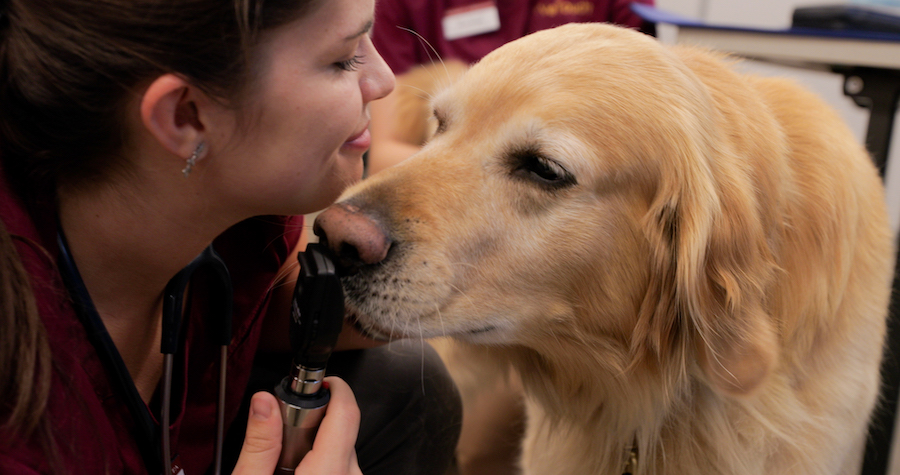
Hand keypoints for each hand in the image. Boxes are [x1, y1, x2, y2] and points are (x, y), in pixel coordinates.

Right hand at [231, 377, 362, 474]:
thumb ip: (259, 444)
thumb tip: (264, 402)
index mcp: (327, 473)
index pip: (347, 413)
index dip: (334, 388)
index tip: (319, 382)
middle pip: (342, 430)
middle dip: (314, 422)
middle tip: (283, 434)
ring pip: (342, 449)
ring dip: (317, 446)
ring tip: (285, 464)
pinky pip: (342, 467)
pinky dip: (322, 464)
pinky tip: (297, 474)